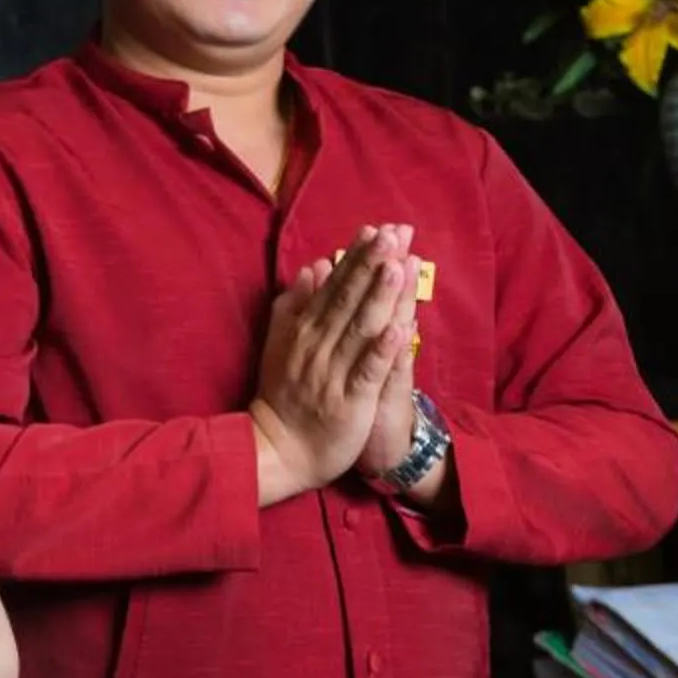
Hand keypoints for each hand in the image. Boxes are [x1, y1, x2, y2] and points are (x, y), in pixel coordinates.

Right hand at [250, 225, 413, 499]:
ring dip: (380, 296)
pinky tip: (399, 327)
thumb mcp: (281, 342)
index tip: (377, 229)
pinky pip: (367, 371)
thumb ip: (295, 304)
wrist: (278, 448)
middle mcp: (318, 345)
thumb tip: (315, 266)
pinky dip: (382, 349)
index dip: (357, 258)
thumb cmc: (284, 394)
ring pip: (360, 328)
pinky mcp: (350, 400)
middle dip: (373, 265)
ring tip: (399, 266)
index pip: (334, 286)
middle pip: (349, 299)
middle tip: (395, 233)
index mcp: (304, 329)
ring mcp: (334, 372)